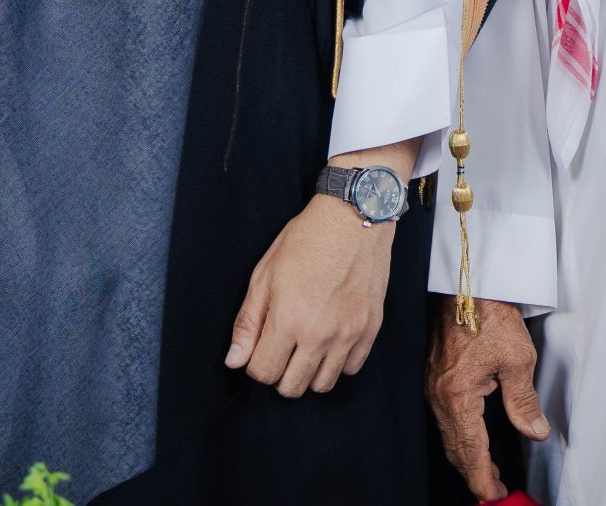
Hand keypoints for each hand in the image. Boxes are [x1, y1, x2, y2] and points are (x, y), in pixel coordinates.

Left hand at [226, 191, 394, 396]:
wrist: (355, 218)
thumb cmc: (306, 241)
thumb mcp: (265, 275)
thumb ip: (248, 322)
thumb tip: (234, 361)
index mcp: (289, 319)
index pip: (263, 372)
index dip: (254, 364)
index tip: (259, 347)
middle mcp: (320, 334)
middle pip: (292, 387)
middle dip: (279, 374)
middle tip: (281, 349)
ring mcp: (349, 334)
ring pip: (323, 384)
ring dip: (308, 372)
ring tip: (305, 347)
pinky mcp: (371, 329)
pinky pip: (352, 369)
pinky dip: (338, 363)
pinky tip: (330, 341)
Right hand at [427, 297, 547, 500]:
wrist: (468, 282)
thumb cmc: (491, 312)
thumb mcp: (518, 358)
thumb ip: (524, 400)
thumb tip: (534, 431)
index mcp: (458, 394)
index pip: (469, 449)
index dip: (482, 477)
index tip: (493, 494)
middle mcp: (439, 394)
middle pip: (455, 447)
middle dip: (474, 472)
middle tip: (494, 489)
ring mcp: (433, 385)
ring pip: (449, 434)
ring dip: (468, 455)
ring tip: (489, 470)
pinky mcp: (435, 376)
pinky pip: (445, 417)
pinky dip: (461, 435)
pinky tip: (474, 437)